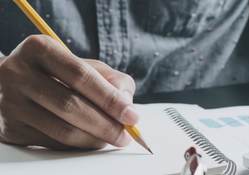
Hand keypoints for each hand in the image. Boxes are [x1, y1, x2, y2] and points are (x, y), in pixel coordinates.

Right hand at [0, 35, 137, 149]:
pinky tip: (92, 139)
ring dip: (95, 139)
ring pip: (62, 130)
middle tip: (126, 135)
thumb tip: (126, 104)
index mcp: (39, 49)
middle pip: (70, 105)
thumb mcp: (84, 64)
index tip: (132, 115)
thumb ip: (112, 79)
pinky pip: (53, 143)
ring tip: (113, 138)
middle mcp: (18, 74)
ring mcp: (10, 102)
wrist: (13, 83)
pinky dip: (79, 144)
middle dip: (106, 124)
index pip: (80, 76)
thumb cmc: (58, 72)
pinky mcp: (10, 128)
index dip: (109, 98)